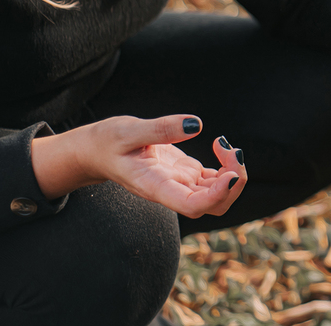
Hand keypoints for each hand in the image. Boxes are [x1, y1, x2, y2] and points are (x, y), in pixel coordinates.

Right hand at [33, 115, 246, 217]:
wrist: (97, 151)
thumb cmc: (107, 142)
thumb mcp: (128, 130)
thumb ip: (160, 129)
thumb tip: (195, 125)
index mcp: (155, 186)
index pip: (192, 206)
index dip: (217, 196)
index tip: (230, 175)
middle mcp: (172, 191)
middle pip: (214, 205)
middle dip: (234, 183)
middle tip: (231, 151)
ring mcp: (181, 184)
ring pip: (219, 194)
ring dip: (233, 174)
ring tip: (225, 146)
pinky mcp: (186, 175)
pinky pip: (215, 180)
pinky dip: (226, 167)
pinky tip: (220, 145)